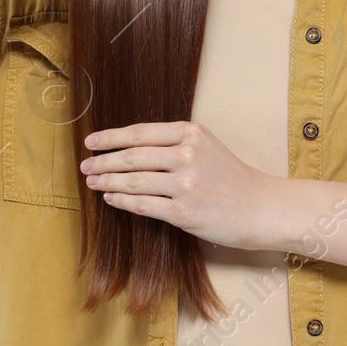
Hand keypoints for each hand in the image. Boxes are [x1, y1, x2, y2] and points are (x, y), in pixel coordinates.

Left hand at [79, 121, 278, 251]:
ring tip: (93, 182)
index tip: (91, 142)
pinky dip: (122, 201)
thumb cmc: (232, 178)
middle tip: (86, 165)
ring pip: (133, 181)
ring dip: (108, 182)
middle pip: (132, 157)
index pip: (139, 133)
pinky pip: (143, 205)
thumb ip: (174, 143)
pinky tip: (111, 199)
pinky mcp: (184, 212)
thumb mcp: (206, 146)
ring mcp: (185, 184)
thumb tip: (131, 148)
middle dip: (103, 161)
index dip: (110, 138)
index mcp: (190, 133)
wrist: (261, 206)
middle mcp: (186, 154)